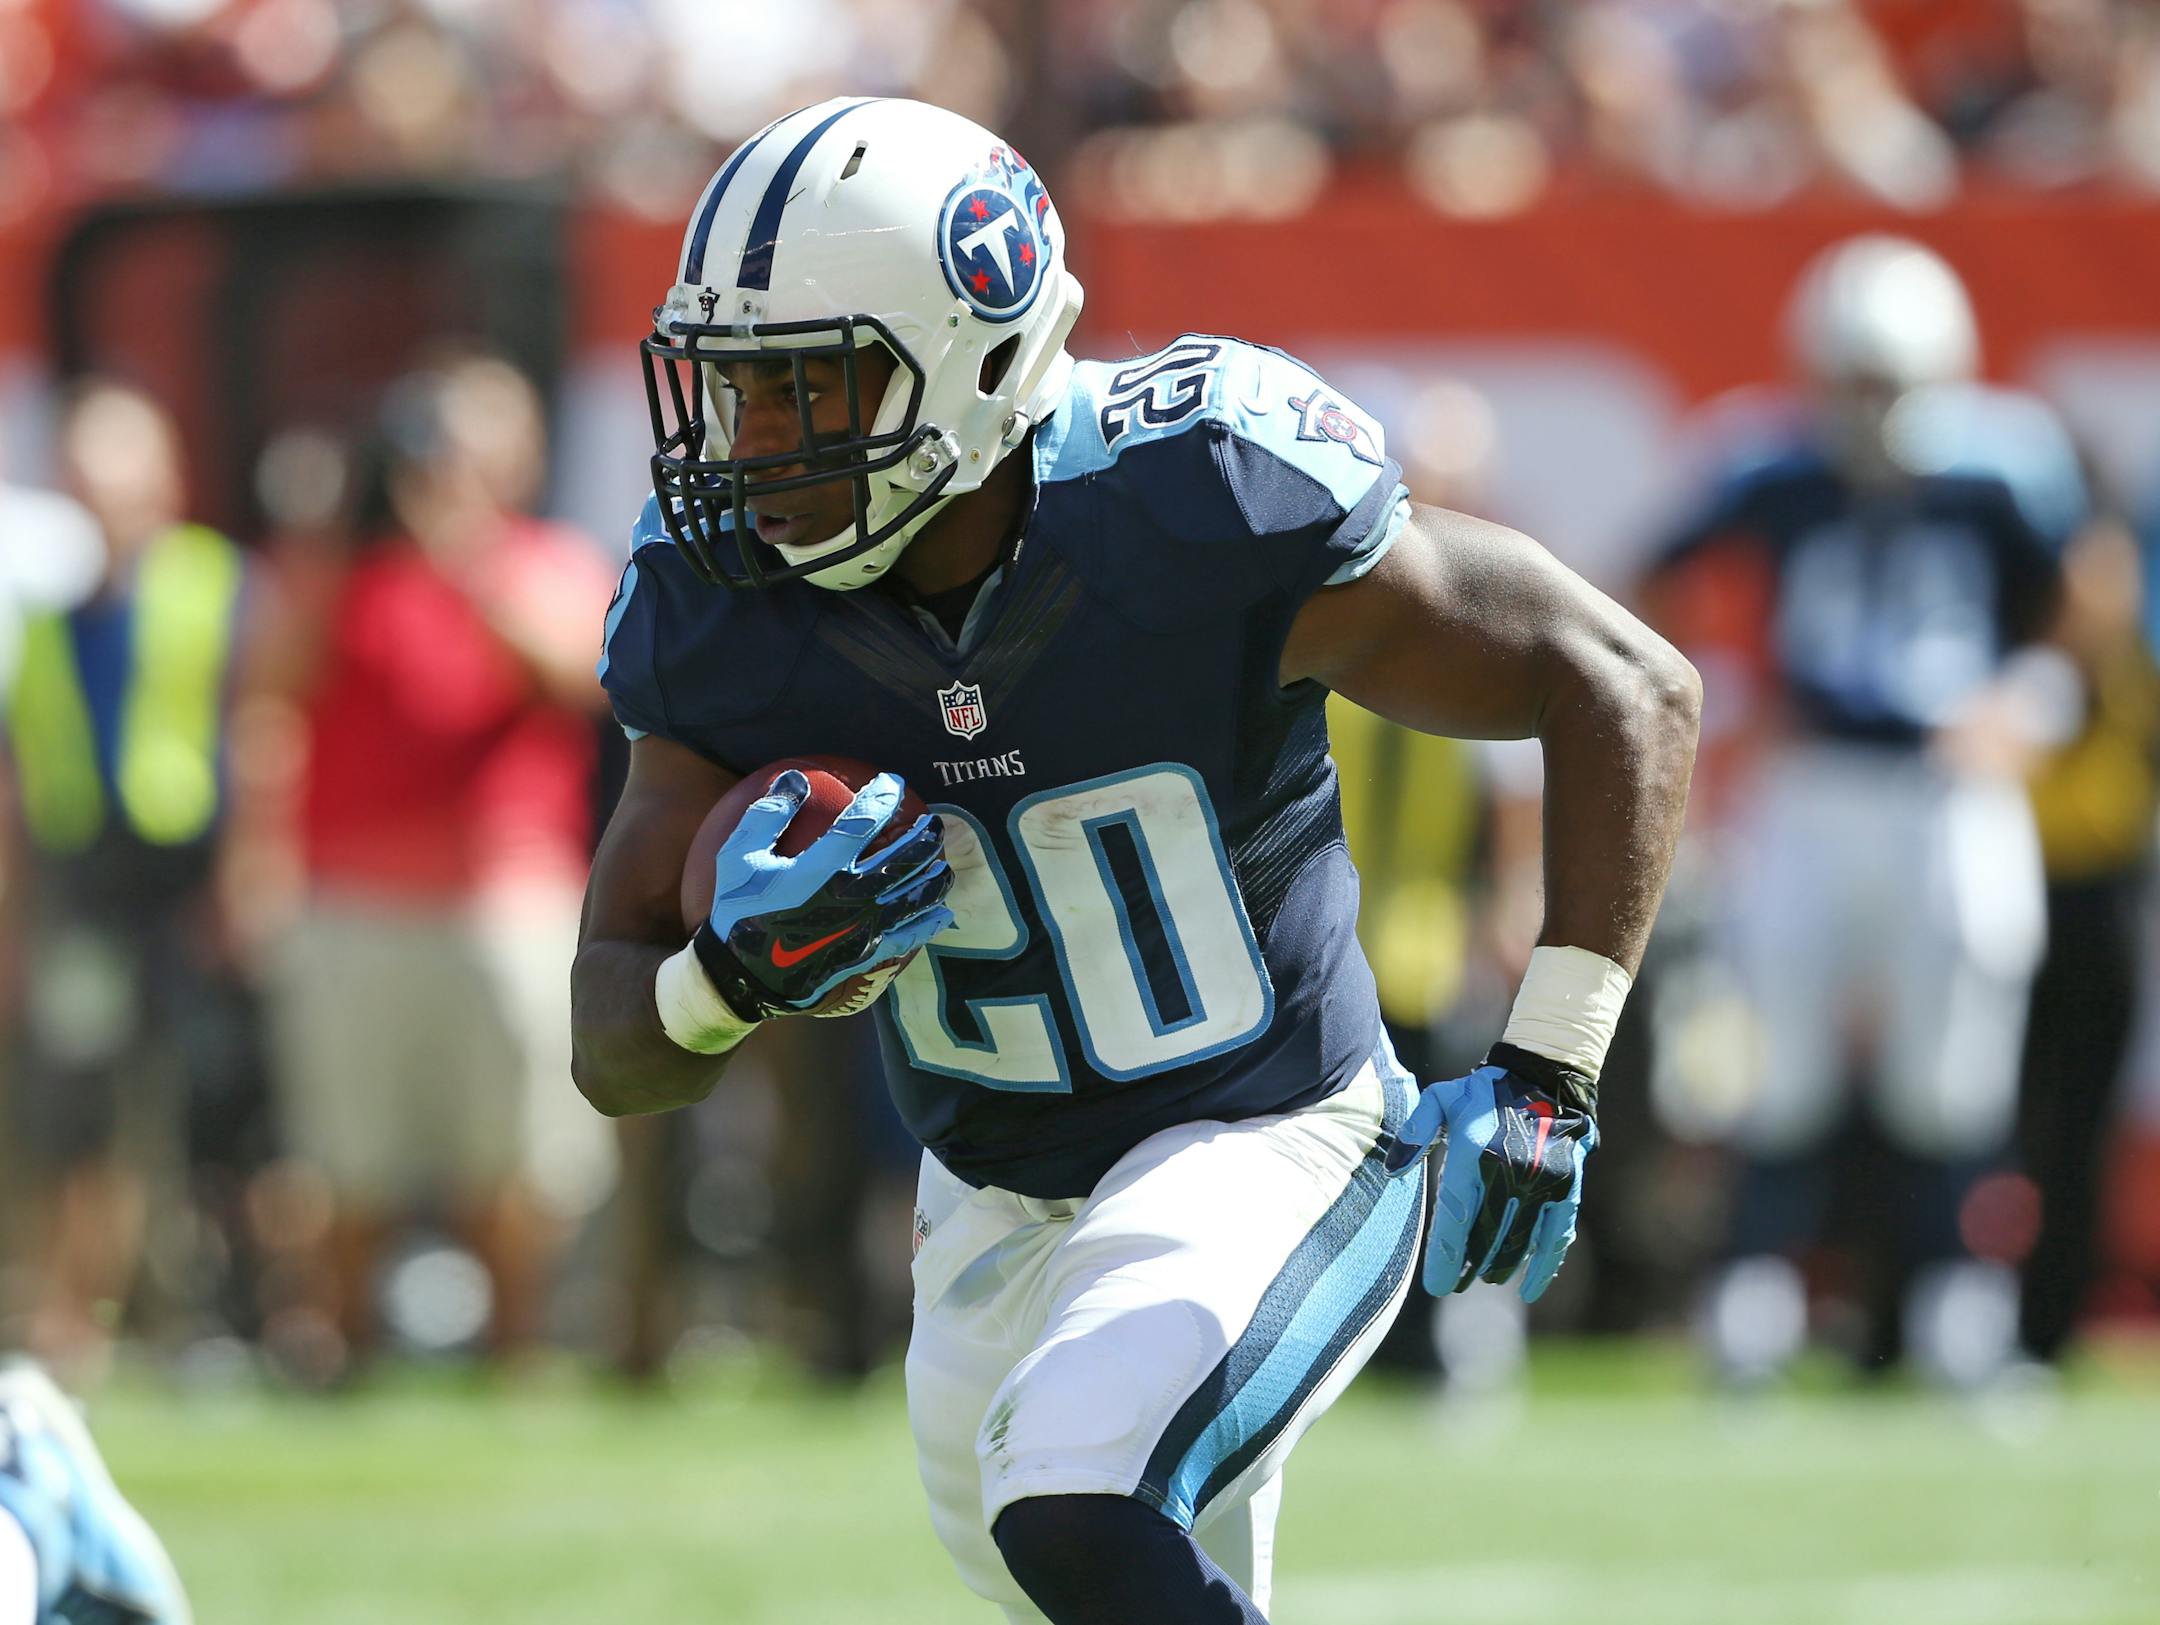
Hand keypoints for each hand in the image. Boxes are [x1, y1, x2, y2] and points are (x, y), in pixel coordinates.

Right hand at [691, 770, 955, 1020]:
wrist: (743, 977)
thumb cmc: (738, 912)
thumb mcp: (738, 858)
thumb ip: (768, 815)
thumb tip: (794, 777)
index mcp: (821, 868)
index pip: (863, 823)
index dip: (883, 798)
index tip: (894, 783)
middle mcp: (851, 895)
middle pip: (903, 859)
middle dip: (924, 838)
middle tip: (934, 824)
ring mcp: (863, 926)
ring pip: (913, 897)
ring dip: (933, 878)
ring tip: (943, 865)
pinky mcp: (866, 954)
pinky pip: (906, 937)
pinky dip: (927, 923)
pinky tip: (941, 914)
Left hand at [1385, 1042, 1597, 1302]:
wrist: (1546, 1077)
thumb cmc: (1484, 1093)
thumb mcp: (1441, 1098)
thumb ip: (1415, 1132)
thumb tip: (1392, 1172)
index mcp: (1472, 1152)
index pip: (1455, 1218)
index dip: (1445, 1258)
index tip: (1437, 1285)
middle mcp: (1508, 1172)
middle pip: (1485, 1238)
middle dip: (1468, 1266)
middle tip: (1455, 1284)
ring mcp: (1541, 1183)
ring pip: (1518, 1243)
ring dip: (1499, 1267)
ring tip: (1484, 1277)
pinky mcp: (1567, 1189)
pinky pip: (1555, 1238)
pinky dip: (1543, 1267)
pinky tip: (1529, 1289)